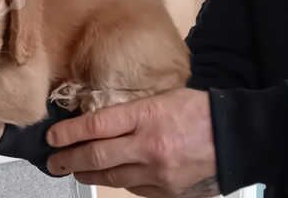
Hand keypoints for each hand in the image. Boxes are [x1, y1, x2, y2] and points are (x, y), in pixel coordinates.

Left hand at [46, 88, 217, 197]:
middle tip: (52, 162)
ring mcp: (158, 173)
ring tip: (71, 170)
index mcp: (146, 116)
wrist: (236, 137)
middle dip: (68, 159)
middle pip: (97, 156)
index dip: (69, 133)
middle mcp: (148, 146)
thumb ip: (130, 111)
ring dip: (87, 173)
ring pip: (111, 177)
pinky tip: (107, 176)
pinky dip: (117, 182)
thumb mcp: (161, 98)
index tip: (52, 137)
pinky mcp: (168, 192)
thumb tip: (98, 122)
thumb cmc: (197, 110)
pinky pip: (133, 189)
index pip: (96, 125)